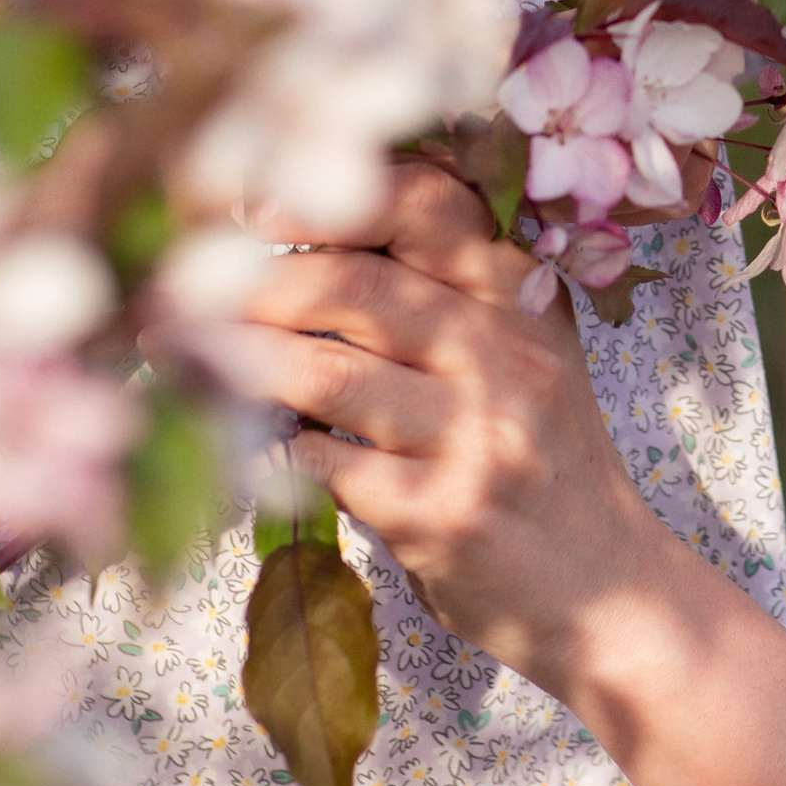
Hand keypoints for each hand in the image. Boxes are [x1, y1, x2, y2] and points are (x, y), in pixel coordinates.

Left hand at [219, 164, 679, 687]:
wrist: (607, 590)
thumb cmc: (539, 459)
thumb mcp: (522, 353)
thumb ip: (445, 293)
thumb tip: (303, 238)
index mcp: (521, 295)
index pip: (429, 206)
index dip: (335, 195)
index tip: (253, 206)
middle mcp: (508, 352)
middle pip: (359, 287)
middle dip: (254, 282)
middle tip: (181, 287)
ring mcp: (480, 434)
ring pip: (330, 373)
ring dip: (240, 360)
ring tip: (178, 351)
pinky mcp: (445, 513)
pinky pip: (330, 465)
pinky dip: (278, 449)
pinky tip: (252, 443)